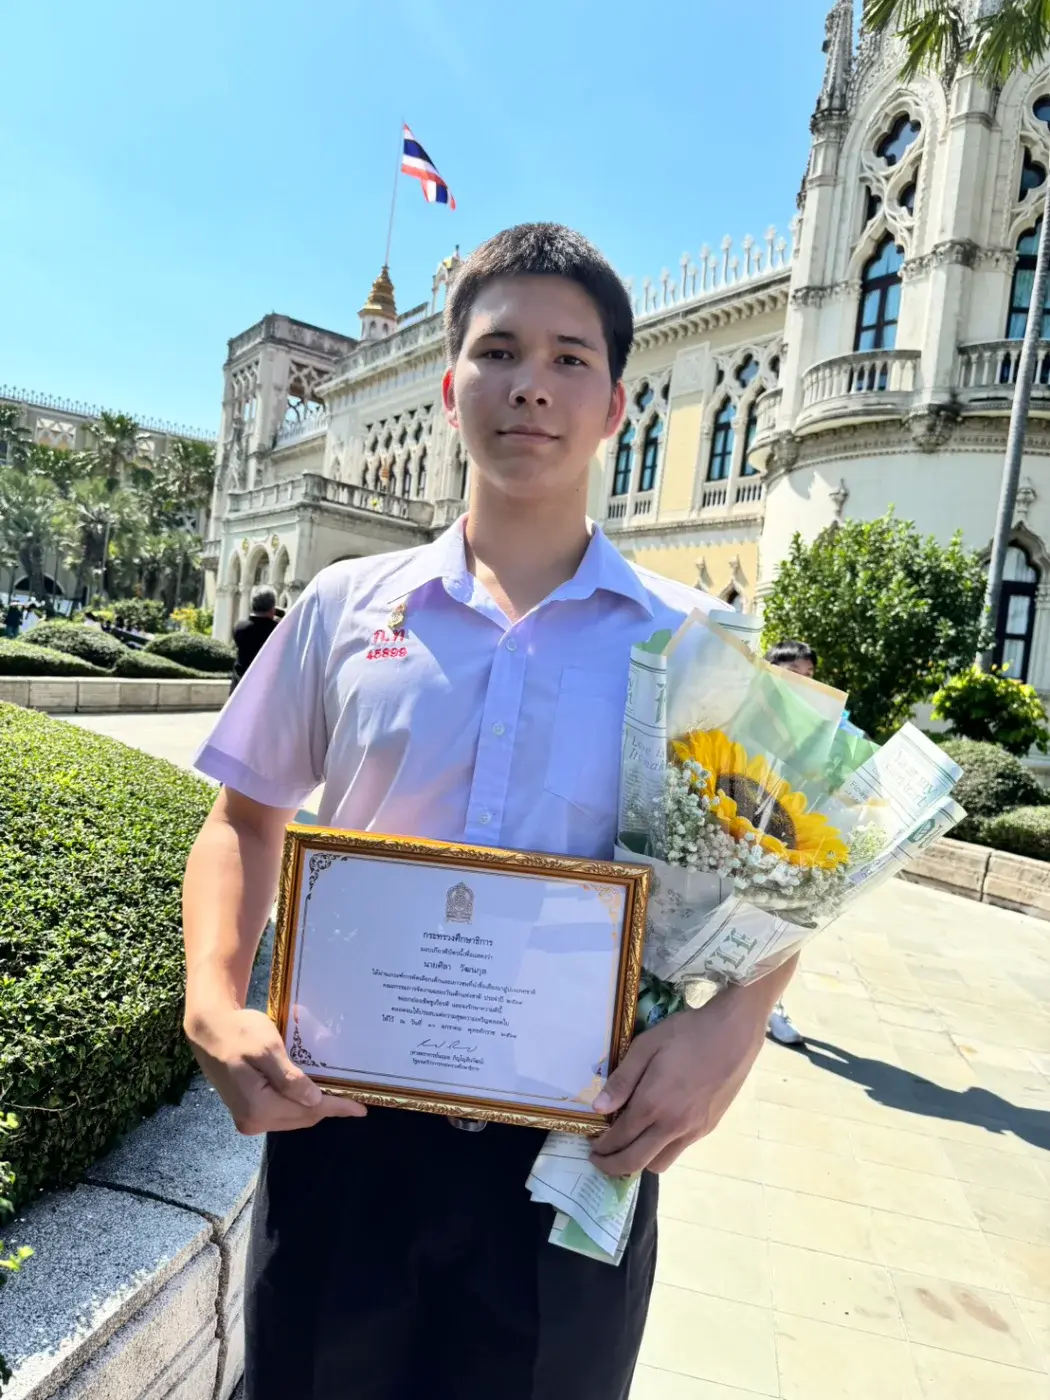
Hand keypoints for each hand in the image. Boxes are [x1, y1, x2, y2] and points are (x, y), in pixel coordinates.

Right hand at [185, 1005, 365, 1135]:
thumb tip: (315, 1100)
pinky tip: (309, 1091)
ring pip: (292, 1117)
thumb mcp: (267, 1050)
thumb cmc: (239, 1032)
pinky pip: (281, 1112)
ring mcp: (248, 1118)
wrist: (209, 1029)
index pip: (308, 1111)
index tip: (361, 1109)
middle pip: (302, 1118)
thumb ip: (289, 1079)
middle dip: (327, 1108)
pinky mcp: (246, 1110)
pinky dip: (298, 1103)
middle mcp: (253, 1121)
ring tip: (336, 1093)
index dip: (337, 1108)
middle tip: (351, 1096)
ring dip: (313, 1106)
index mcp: (259, 1108)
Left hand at [588, 986, 768, 1175]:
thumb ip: (622, 1080)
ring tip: (628, 1145)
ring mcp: (693, 1130)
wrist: (733, 1034)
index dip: (601, 1146)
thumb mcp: (646, 1045)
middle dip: (612, 1166)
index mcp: (653, 1104)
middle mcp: (672, 1125)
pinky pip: (678, 1151)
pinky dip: (661, 1151)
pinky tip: (656, 1131)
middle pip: (635, 1161)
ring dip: (638, 1161)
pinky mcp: (708, 1128)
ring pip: (659, 1164)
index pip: (619, 1138)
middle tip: (598, 1159)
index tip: (590, 1146)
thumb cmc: (687, 1033)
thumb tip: (599, 1107)